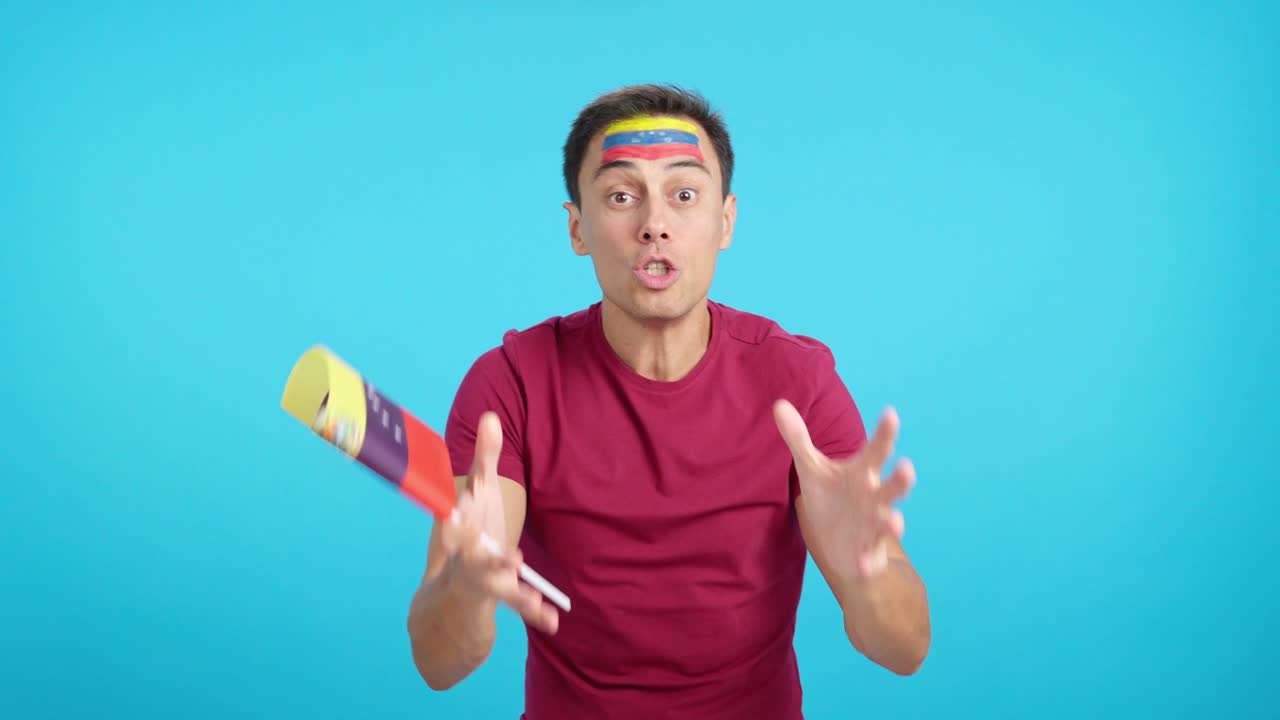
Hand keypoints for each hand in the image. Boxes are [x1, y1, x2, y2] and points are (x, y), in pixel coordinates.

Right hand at [438, 412, 558, 633]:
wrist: (450, 596)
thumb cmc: (470, 531)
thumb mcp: (478, 494)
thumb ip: (486, 458)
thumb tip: (491, 415)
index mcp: (457, 525)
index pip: (453, 514)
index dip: (453, 511)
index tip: (453, 507)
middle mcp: (463, 553)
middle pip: (466, 551)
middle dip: (474, 547)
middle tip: (486, 539)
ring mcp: (479, 578)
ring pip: (491, 581)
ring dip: (505, 579)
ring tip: (519, 570)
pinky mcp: (498, 598)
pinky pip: (517, 606)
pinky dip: (535, 612)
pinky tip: (554, 619)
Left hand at [772, 400, 915, 579]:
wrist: (837, 542)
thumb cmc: (830, 497)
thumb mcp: (811, 468)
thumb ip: (798, 437)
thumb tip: (778, 403)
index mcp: (862, 473)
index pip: (875, 451)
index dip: (884, 433)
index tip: (891, 414)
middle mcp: (874, 498)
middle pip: (891, 487)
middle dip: (900, 480)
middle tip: (907, 467)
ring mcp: (874, 526)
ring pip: (888, 522)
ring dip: (893, 522)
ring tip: (896, 522)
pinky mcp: (868, 552)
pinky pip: (870, 558)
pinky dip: (868, 562)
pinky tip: (863, 565)